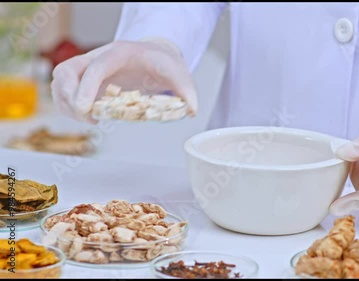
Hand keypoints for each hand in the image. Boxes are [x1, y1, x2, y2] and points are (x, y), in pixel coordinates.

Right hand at [51, 38, 197, 122]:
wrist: (156, 55)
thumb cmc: (164, 63)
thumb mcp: (178, 72)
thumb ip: (186, 89)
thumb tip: (191, 109)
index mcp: (120, 53)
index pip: (96, 66)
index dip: (86, 88)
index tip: (86, 109)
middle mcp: (99, 57)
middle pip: (67, 70)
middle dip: (70, 97)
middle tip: (87, 118)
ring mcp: (90, 68)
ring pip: (61, 80)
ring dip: (66, 103)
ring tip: (89, 119)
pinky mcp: (86, 80)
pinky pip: (64, 90)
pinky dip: (68, 106)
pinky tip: (88, 118)